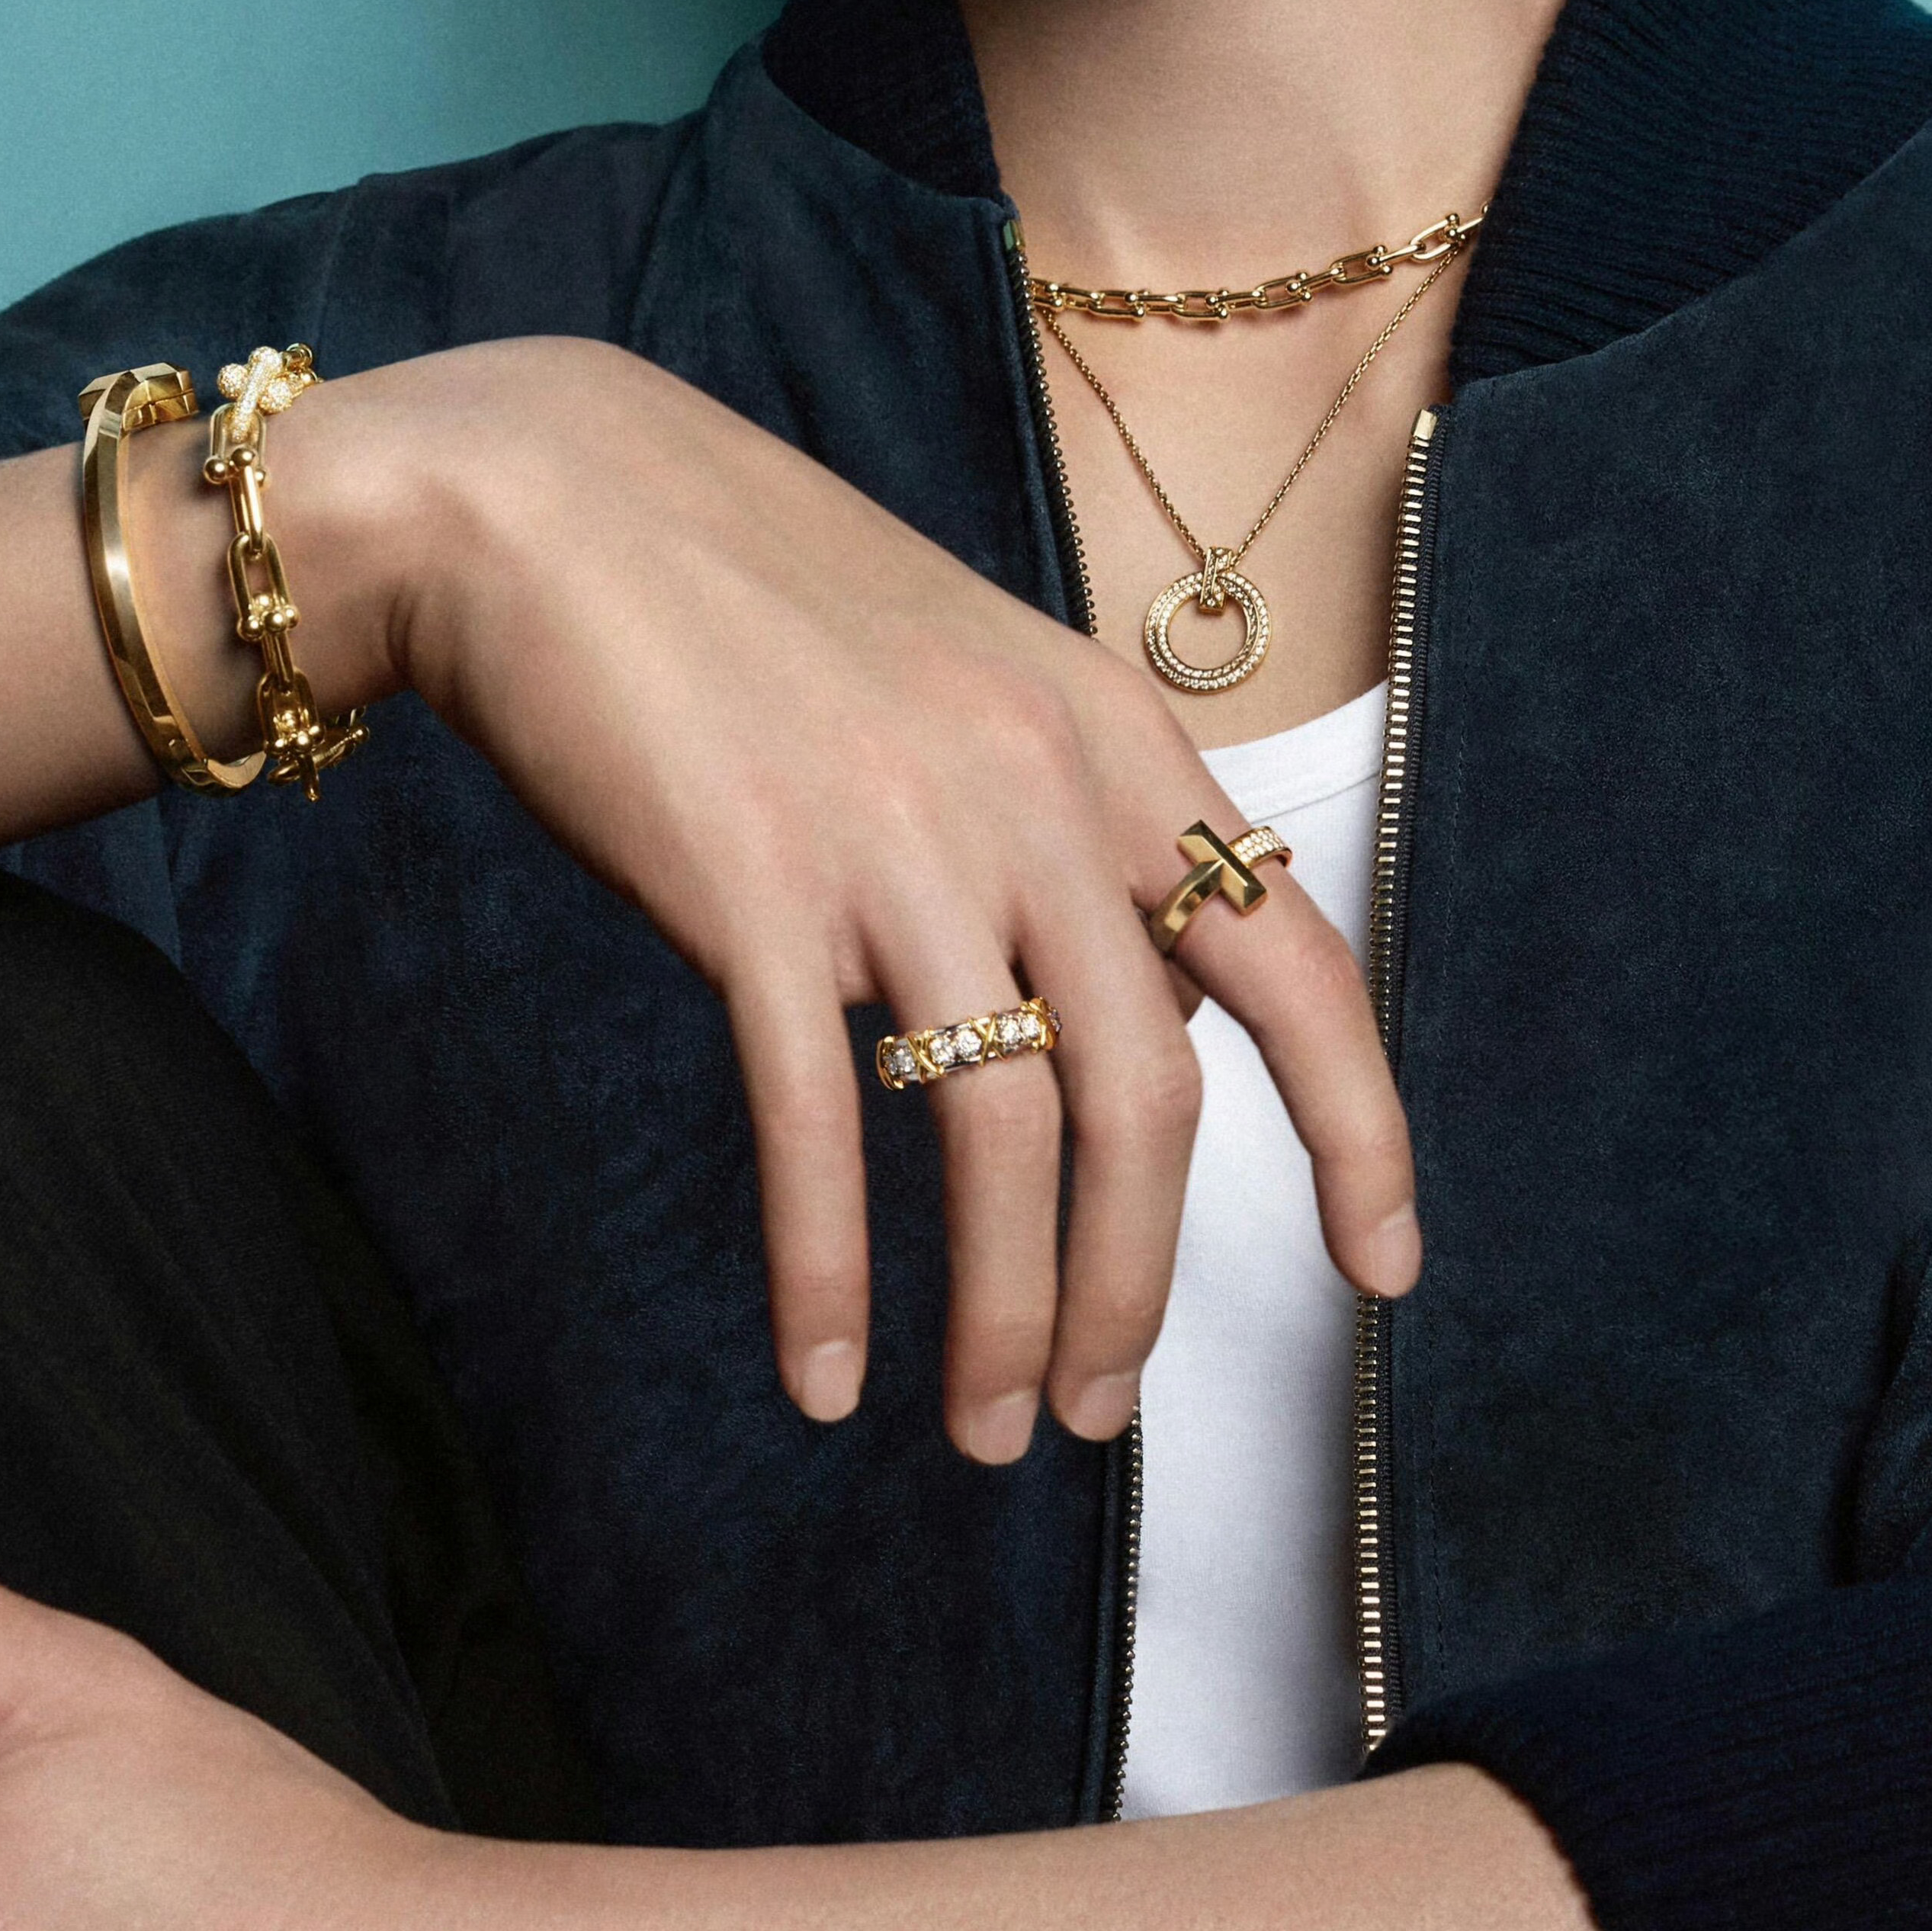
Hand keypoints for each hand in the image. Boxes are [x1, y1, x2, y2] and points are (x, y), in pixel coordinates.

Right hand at [305, 336, 1417, 1458]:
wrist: (546, 501)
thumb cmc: (749, 604)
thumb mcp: (973, 680)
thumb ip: (1068, 831)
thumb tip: (1132, 1012)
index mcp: (1111, 739)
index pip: (1299, 964)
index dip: (1362, 1132)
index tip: (1385, 1270)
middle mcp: (1034, 791)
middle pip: (1151, 1098)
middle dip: (1136, 1290)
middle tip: (1091, 1413)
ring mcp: (898, 839)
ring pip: (1005, 1138)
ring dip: (1003, 1319)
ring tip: (982, 1429)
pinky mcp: (753, 888)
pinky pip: (822, 1128)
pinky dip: (830, 1275)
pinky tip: (821, 1375)